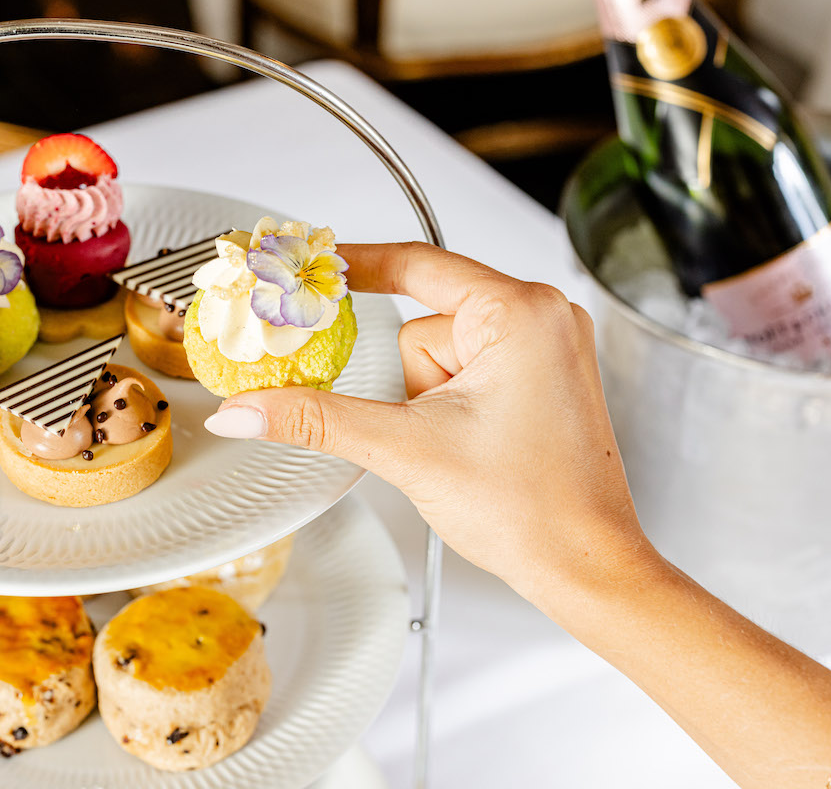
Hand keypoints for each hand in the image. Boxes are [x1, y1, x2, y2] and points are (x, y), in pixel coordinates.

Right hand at [203, 242, 659, 607]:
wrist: (583, 566)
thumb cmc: (533, 509)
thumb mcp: (407, 451)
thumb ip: (317, 420)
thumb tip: (247, 410)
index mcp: (521, 312)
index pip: (417, 264)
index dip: (355, 266)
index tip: (311, 267)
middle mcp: (543, 318)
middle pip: (425, 327)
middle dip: (411, 386)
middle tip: (427, 431)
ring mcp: (548, 350)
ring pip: (443, 358)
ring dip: (430, 405)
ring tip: (462, 450)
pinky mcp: (543, 381)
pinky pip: (469, 375)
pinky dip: (450, 409)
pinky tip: (472, 448)